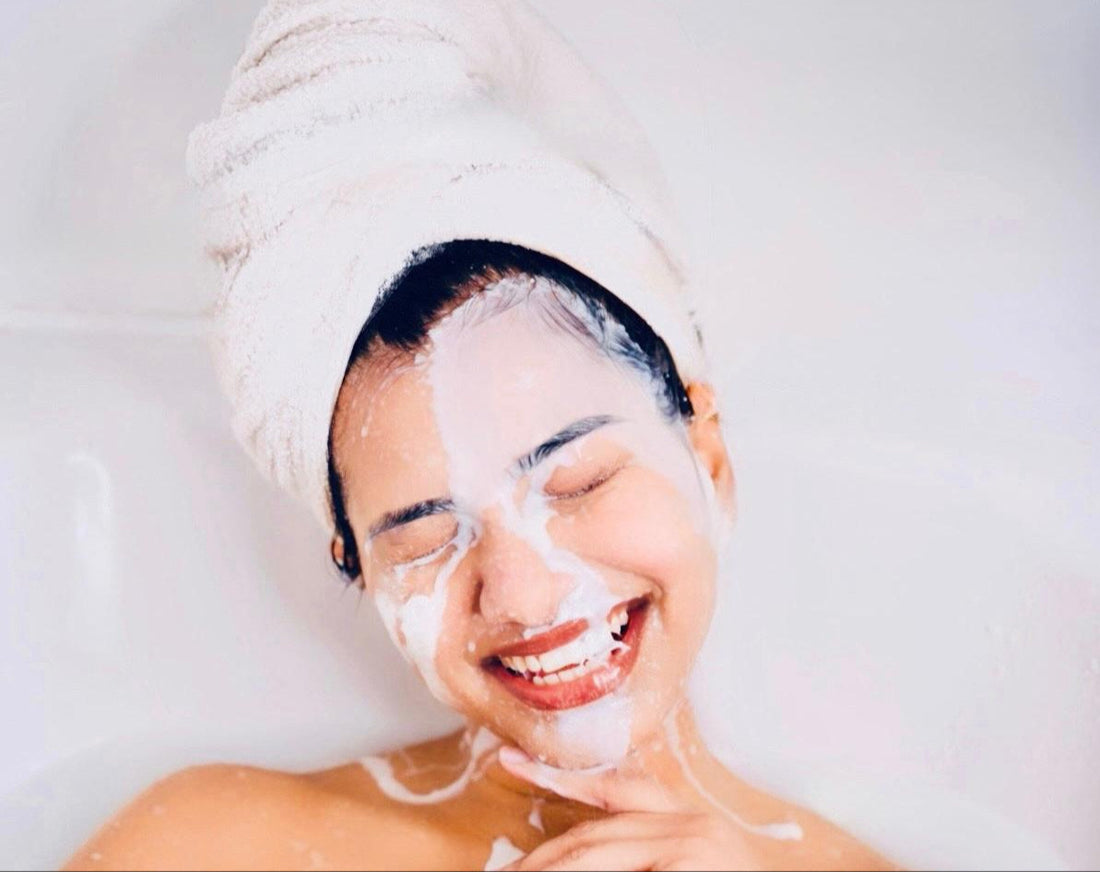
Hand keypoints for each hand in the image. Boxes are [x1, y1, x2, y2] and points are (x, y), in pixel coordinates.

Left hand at [497, 747, 762, 871]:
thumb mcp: (688, 859)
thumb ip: (641, 849)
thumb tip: (582, 852)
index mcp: (689, 825)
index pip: (615, 794)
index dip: (560, 778)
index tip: (511, 758)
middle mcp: (693, 826)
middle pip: (596, 835)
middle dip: (545, 856)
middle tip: (505, 871)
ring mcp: (693, 845)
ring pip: (598, 852)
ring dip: (552, 867)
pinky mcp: (688, 862)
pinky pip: (619, 864)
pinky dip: (580, 866)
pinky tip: (549, 869)